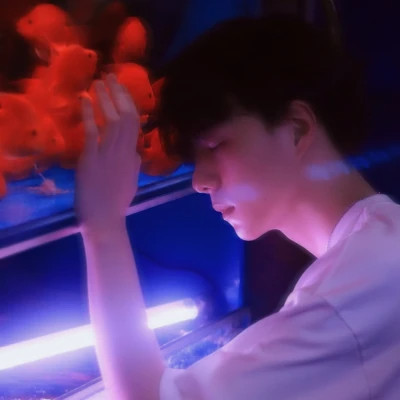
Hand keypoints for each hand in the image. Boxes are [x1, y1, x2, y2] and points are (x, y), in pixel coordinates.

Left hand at [75, 74, 140, 232]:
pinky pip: (93, 132)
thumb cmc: (117, 203)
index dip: (130, 104)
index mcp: (133, 157)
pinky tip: (85, 99)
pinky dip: (89, 114)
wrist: (105, 220)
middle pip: (127, 117)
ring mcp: (109, 154)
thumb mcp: (132, 182)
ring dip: (106, 99)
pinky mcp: (92, 158)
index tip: (123, 90)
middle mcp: (124, 151)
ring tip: (99, 81)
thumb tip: (137, 151)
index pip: (136, 125)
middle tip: (111, 76)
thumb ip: (134, 165)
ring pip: (113, 120)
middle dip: (120, 94)